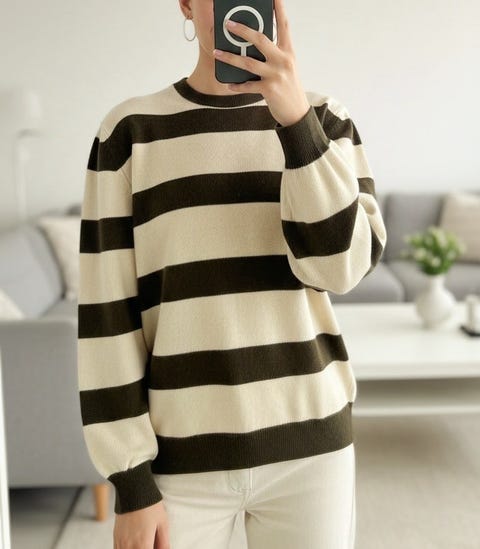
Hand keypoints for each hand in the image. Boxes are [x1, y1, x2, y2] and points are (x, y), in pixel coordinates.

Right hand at [113, 500, 169, 548]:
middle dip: (145, 548)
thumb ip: (164, 541)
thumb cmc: (149, 505)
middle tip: (150, 543)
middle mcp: (130, 545)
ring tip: (143, 543)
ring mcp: (121, 542)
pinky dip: (127, 548)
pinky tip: (134, 544)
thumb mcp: (163, 522)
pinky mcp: (116, 537)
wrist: (133, 491)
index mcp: (143, 543)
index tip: (154, 547)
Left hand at [213, 0, 310, 126]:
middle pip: (260, 39)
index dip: (278, 8)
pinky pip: (248, 86)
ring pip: (248, 63)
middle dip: (242, 30)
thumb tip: (253, 45)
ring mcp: (276, 75)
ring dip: (230, 57)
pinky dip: (237, 85)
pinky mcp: (269, 90)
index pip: (283, 25)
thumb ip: (273, 55)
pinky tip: (228, 84)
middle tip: (227, 24)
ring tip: (216, 52)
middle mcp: (283, 61)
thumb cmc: (289, 88)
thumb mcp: (286, 67)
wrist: (297, 112)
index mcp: (288, 52)